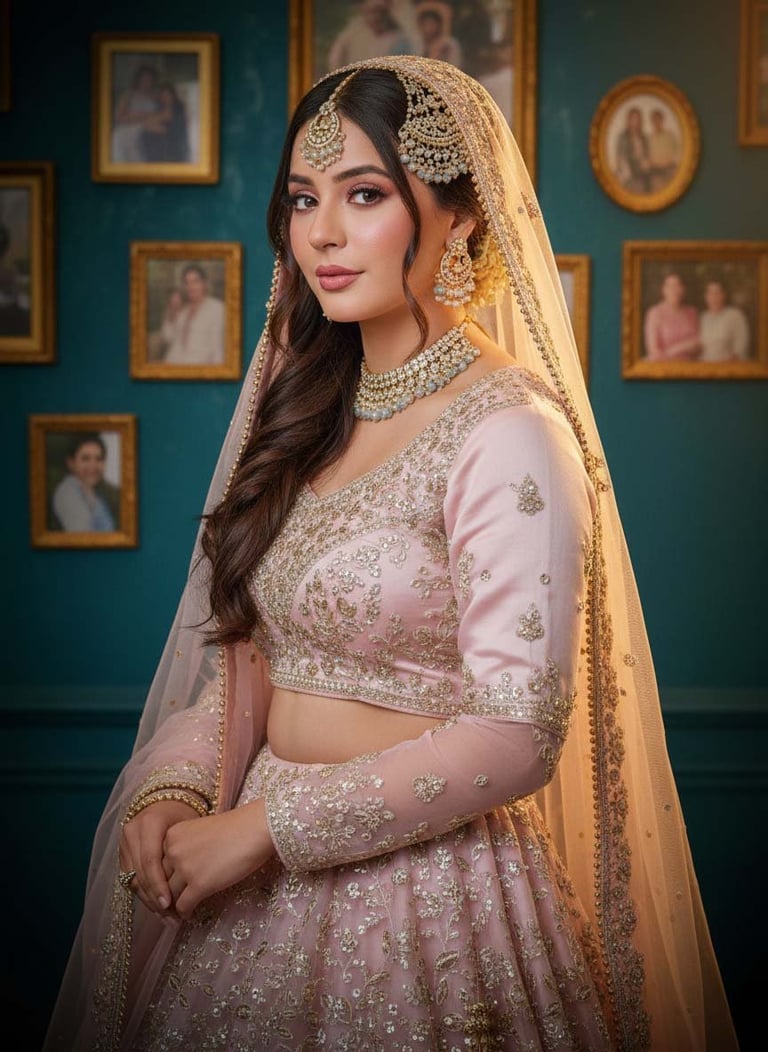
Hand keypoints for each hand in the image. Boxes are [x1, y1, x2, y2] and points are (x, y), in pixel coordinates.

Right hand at [119, 799, 199, 914]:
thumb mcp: (189, 827)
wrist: (168, 802)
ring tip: (166, 916)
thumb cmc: (186, 816)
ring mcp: (124, 842)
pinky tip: (157, 905)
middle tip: (169, 917)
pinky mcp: (121, 852)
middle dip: (154, 898)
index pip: (150, 861)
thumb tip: (190, 890)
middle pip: (140, 873)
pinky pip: (130, 878)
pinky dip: (143, 894)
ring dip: (148, 900)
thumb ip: (185, 852)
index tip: (170, 905)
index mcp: (150, 822)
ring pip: (133, 879)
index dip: (159, 885)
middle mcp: (132, 831)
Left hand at [162, 799, 273, 918]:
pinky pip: (183, 906)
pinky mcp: (200, 884)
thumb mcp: (200, 833)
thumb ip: (185, 849)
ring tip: (177, 914)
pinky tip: (189, 914)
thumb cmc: (235, 829)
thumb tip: (178, 875)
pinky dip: (184, 913)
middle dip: (163, 896)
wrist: (255, 828)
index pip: (155, 865)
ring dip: (172, 907)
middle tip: (167, 908)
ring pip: (169, 896)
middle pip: (159, 882)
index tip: (164, 891)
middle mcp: (173, 851)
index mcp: (171, 835)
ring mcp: (185, 868)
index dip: (159, 880)